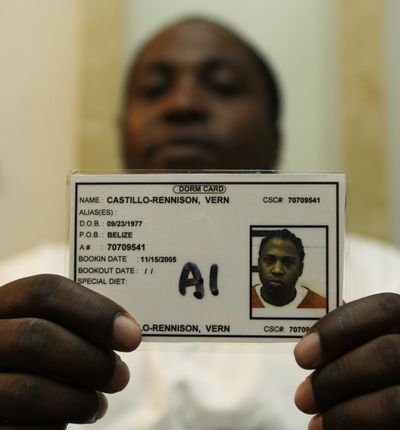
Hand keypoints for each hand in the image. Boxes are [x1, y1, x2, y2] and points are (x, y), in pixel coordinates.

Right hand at [0, 274, 140, 428]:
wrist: (7, 399)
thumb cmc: (34, 362)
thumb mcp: (47, 331)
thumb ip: (73, 325)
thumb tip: (124, 331)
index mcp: (3, 306)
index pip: (43, 291)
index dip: (95, 310)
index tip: (131, 333)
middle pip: (36, 337)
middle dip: (91, 358)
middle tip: (121, 375)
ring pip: (29, 390)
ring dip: (79, 398)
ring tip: (99, 404)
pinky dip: (57, 424)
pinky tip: (76, 418)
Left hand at [294, 293, 399, 429]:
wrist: (393, 408)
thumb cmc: (376, 374)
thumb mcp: (367, 346)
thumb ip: (349, 337)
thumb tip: (310, 334)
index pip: (383, 309)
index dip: (338, 328)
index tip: (302, 354)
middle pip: (386, 354)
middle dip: (336, 377)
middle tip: (302, 397)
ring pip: (395, 402)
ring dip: (346, 413)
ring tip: (317, 423)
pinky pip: (396, 426)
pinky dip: (359, 428)